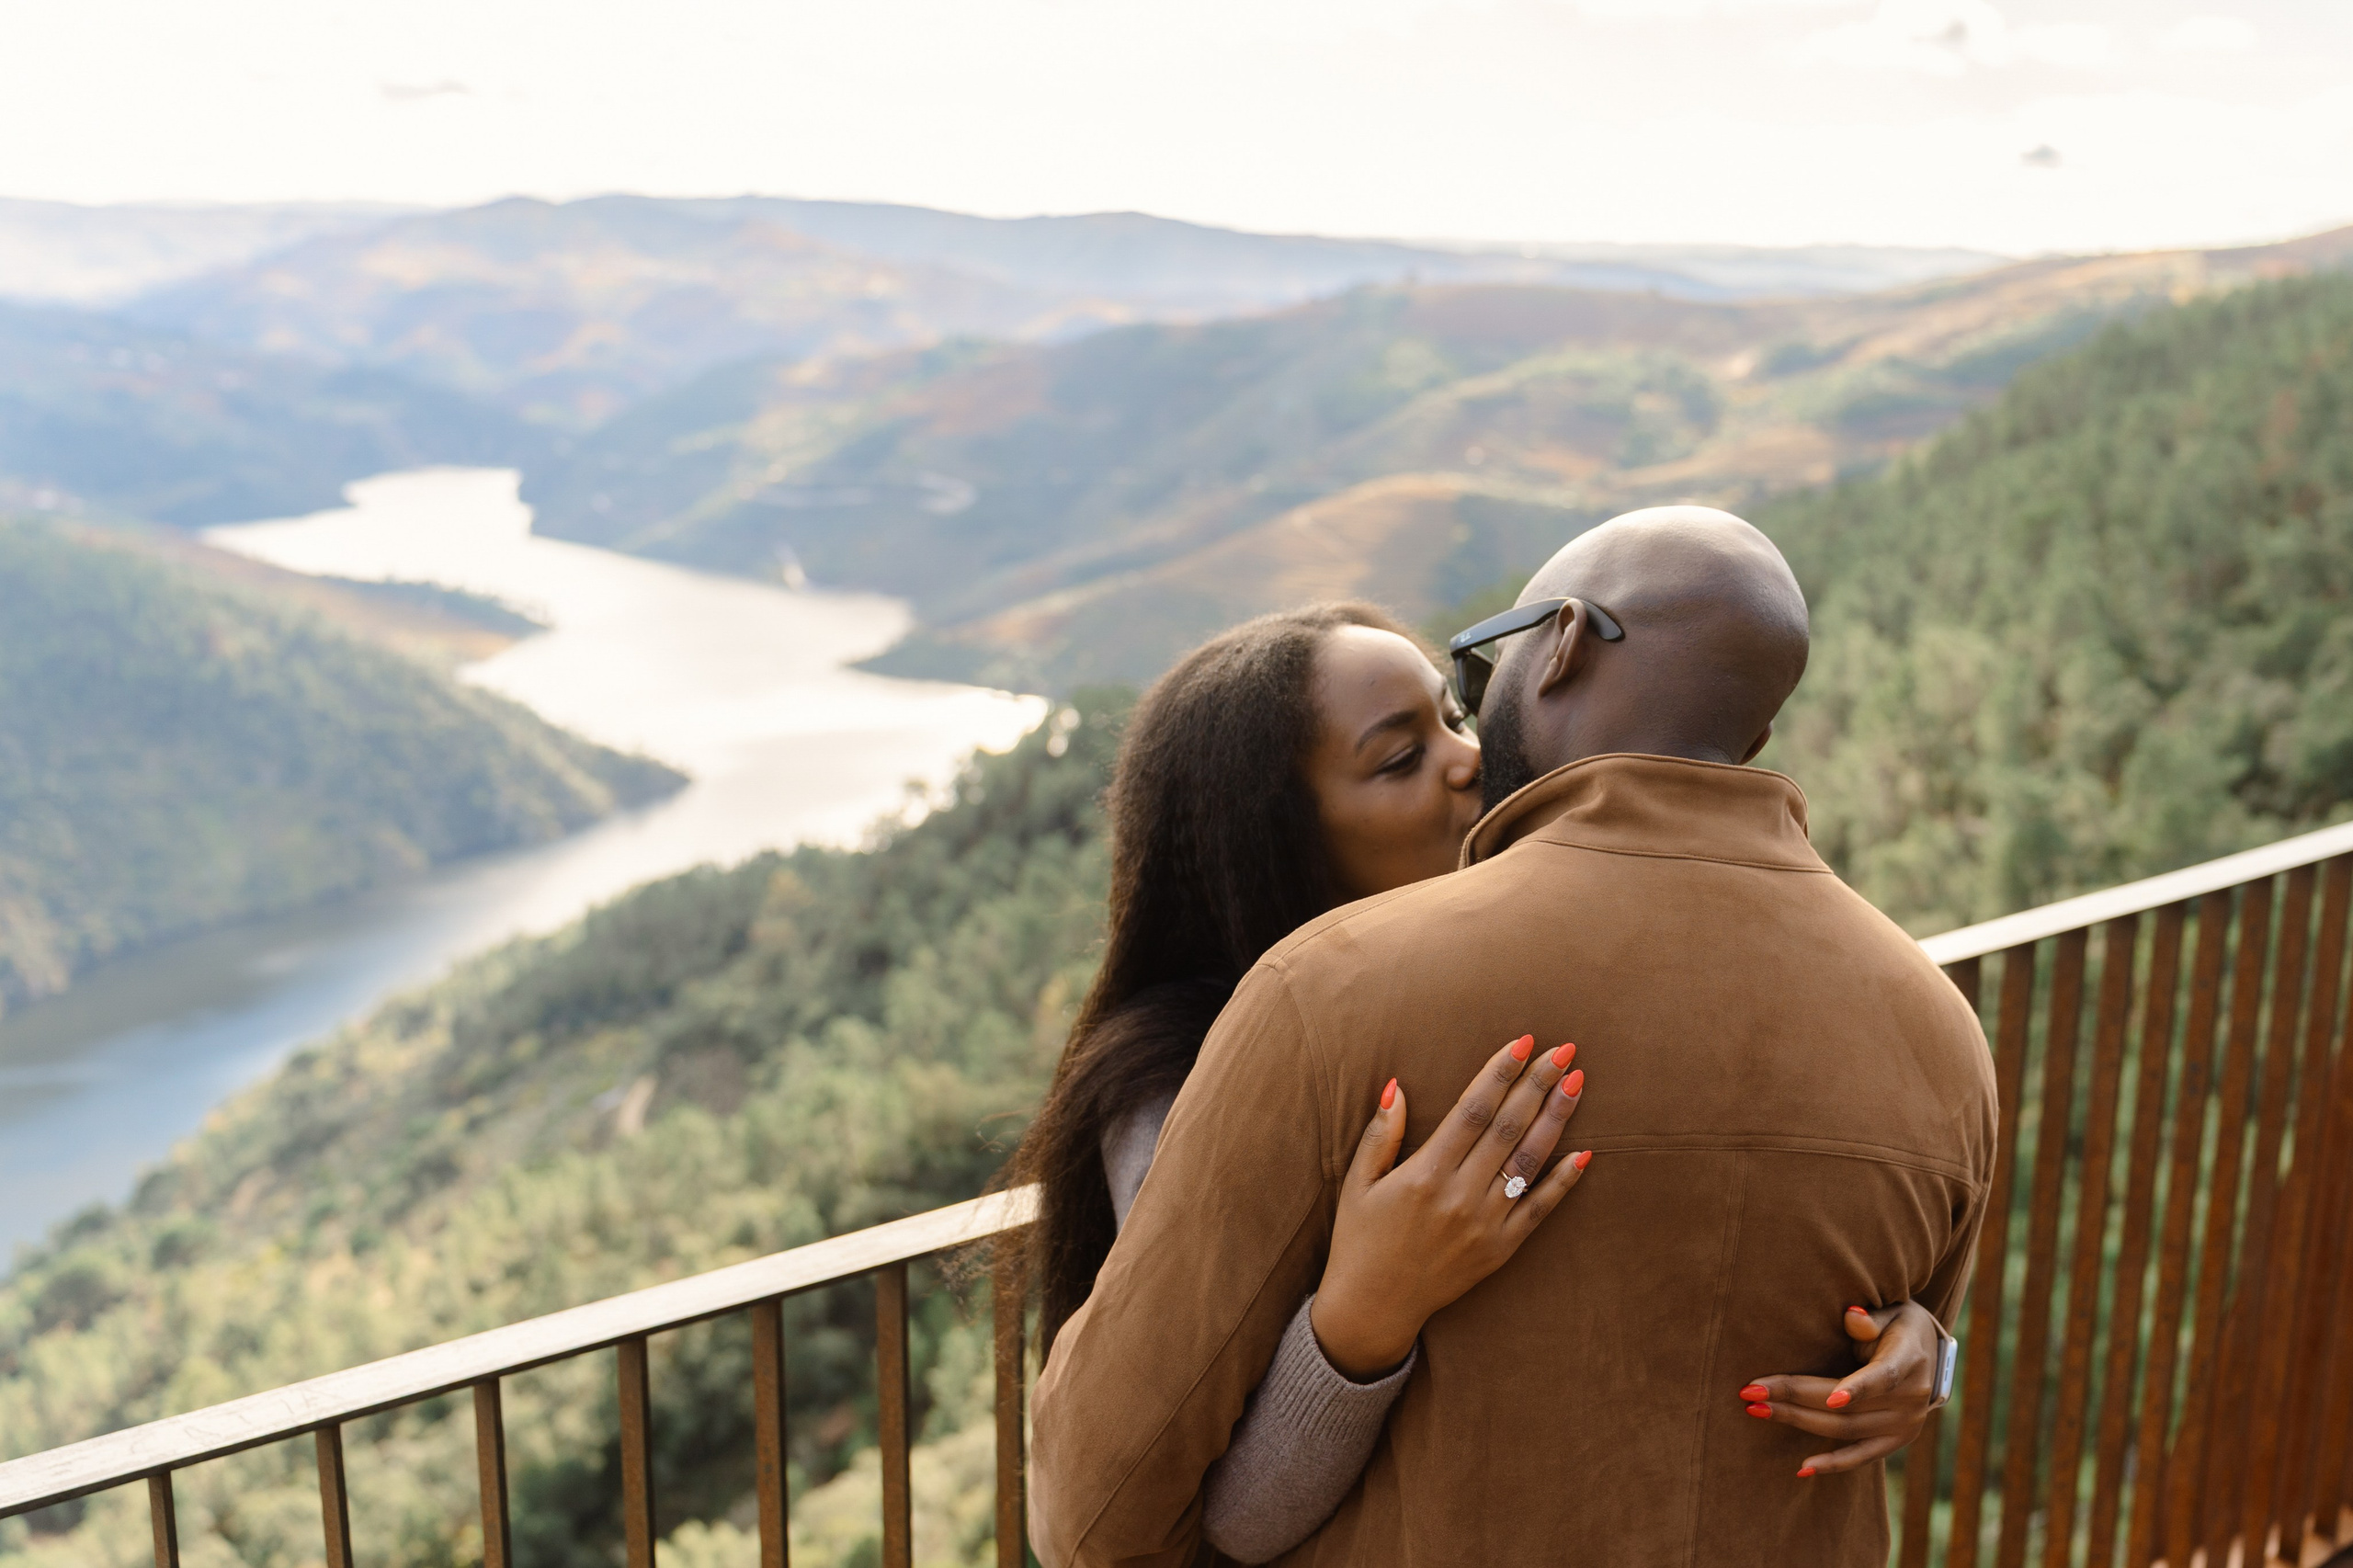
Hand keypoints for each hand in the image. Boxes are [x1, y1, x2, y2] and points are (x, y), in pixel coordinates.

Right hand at [1309, 1034, 1592, 1378]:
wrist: (1373, 1307)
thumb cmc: (1360, 1239)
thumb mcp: (1358, 1183)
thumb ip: (1381, 1133)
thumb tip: (1397, 1085)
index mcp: (1424, 1173)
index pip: (1473, 1110)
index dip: (1500, 1073)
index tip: (1524, 1042)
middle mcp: (1459, 1195)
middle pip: (1509, 1128)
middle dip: (1538, 1084)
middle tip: (1565, 1050)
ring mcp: (1484, 1224)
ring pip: (1529, 1162)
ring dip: (1556, 1120)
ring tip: (1577, 1084)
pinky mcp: (1500, 1250)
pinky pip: (1539, 1210)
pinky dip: (1563, 1182)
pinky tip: (1584, 1153)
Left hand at [1738, 1301, 1945, 1476]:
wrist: (1929, 1355)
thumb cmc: (1898, 1325)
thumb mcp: (1891, 1312)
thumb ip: (1869, 1319)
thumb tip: (1852, 1316)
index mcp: (1910, 1361)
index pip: (1883, 1377)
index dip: (1858, 1388)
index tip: (1831, 1398)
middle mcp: (1910, 1399)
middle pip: (1846, 1406)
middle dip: (1795, 1398)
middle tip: (1751, 1392)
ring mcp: (1904, 1425)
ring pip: (1844, 1429)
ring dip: (1798, 1421)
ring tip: (1756, 1410)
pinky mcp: (1895, 1441)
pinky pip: (1861, 1456)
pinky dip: (1833, 1463)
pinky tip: (1803, 1468)